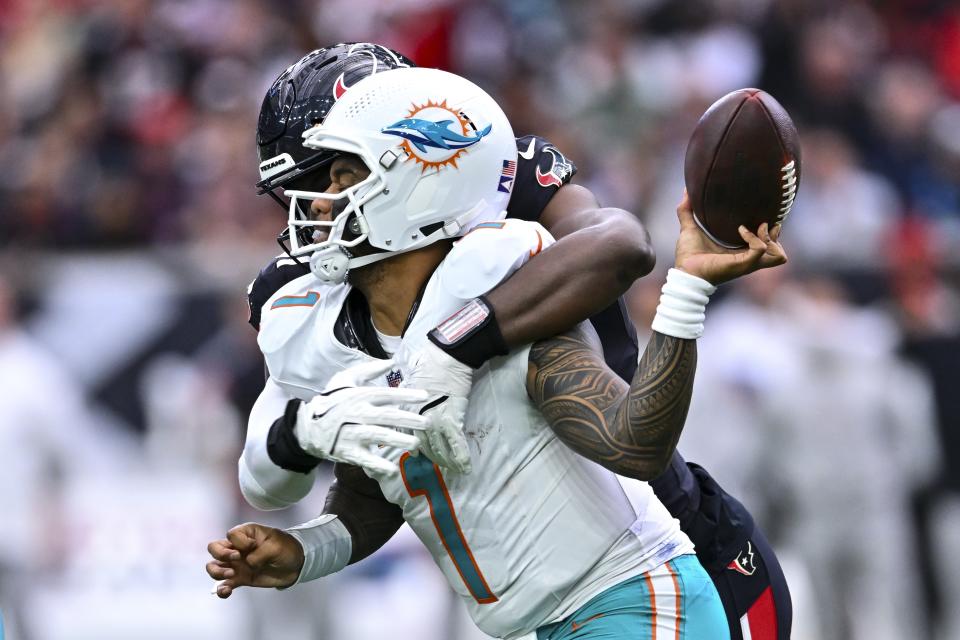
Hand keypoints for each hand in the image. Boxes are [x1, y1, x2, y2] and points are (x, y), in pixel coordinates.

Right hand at [206, 523, 303, 597]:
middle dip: (220, 554)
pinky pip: (223, 584)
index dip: (239, 542)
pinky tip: (227, 591)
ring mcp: (236, 564)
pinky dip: (221, 589)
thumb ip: (260, 553)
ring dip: (216, 572)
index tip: (253, 546)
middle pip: (214, 548)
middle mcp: (237, 548)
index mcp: (246, 534)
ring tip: (231, 575)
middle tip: (236, 559)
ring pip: (213, 566)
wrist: (295, 565)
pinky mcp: (240, 578)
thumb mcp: (276, 546)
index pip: (231, 534)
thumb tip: (248, 564)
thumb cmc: (286, 548)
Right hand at [296, 360, 430, 474]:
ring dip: (398, 440)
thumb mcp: (345, 379)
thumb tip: (392, 361)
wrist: (307, 426)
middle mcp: (358, 413)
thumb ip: (369, 369)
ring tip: (416, 444)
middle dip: (408, 420)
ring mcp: (352, 433)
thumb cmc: (332, 401)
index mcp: (360, 396)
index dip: (406, 395)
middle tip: (427, 424)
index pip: (387, 394)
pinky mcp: (348, 451)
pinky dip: (379, 465)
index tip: (425, 396)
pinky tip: (393, 469)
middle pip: (387, 416)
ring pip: (378, 436)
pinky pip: (365, 459)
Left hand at [403, 341, 473, 473]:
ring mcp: (434, 421)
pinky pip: (456, 444)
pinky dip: (461, 457)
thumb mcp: (410, 380)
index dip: (414, 447)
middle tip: (441, 466)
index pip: (406, 434)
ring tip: (455, 470)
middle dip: (433, 458)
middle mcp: (417, 419)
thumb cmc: (428, 364)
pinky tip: (466, 468)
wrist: (445, 358)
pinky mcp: (452, 420)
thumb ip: (407, 393)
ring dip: (448, 462)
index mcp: (406, 410)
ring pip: (440, 448)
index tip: (418, 455)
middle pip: (424, 445)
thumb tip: (407, 396)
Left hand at [673, 191, 786, 284]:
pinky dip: (754, 238)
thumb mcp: (690, 228)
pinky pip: (760, 248)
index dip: (770, 234)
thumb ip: (687, 210)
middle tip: (762, 224)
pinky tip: (741, 230)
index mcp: (741, 254)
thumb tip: (685, 191)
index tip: (760, 219)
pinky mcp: (743, 264)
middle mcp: (748, 260)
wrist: (684, 271)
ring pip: (778, 255)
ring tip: (758, 227)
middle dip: (776, 237)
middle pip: (779, 254)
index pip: (767, 246)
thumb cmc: (688, 255)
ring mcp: (747, 263)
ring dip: (771, 238)